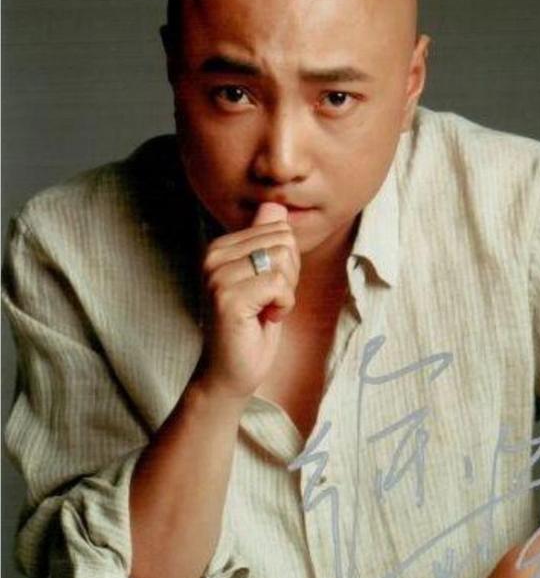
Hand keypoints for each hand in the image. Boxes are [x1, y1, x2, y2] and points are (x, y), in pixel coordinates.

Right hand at [196, 202, 300, 398]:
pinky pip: (279, 284)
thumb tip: (275, 206)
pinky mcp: (227, 297)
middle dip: (289, 274)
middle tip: (268, 301)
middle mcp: (212, 255)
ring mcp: (217, 275)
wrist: (230, 372)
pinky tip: (264, 319)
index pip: (277, 229)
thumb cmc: (251, 327)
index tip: (267, 289)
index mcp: (219, 247)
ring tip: (265, 309)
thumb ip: (265, 241)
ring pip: (282, 260)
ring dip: (286, 291)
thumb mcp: (263, 278)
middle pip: (282, 241)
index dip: (286, 262)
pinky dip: (283, 305)